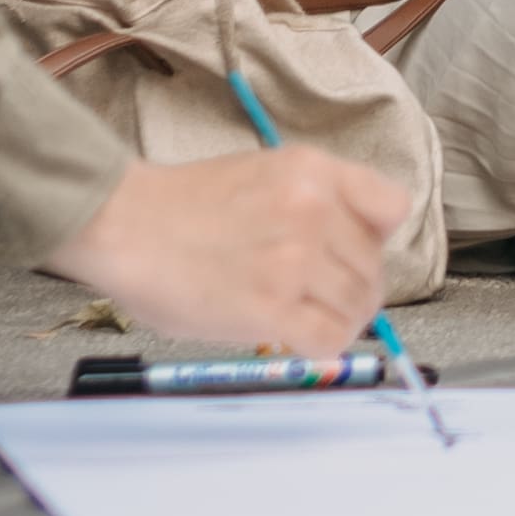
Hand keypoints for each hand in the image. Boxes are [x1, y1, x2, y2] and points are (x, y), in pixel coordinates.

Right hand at [49, 147, 418, 349]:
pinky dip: (321, 345)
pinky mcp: (275, 306)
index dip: (376, 239)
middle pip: (374, 266)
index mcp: (313, 170)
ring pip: (357, 305)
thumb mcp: (263, 173)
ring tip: (302, 319)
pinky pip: (331, 338)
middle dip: (352, 289)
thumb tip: (345, 252)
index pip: (392, 208)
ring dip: (337, 320)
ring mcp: (297, 259)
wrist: (122, 223)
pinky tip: (294, 338)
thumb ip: (312, 203)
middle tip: (319, 300)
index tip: (353, 254)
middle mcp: (315, 210)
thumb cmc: (178, 206)